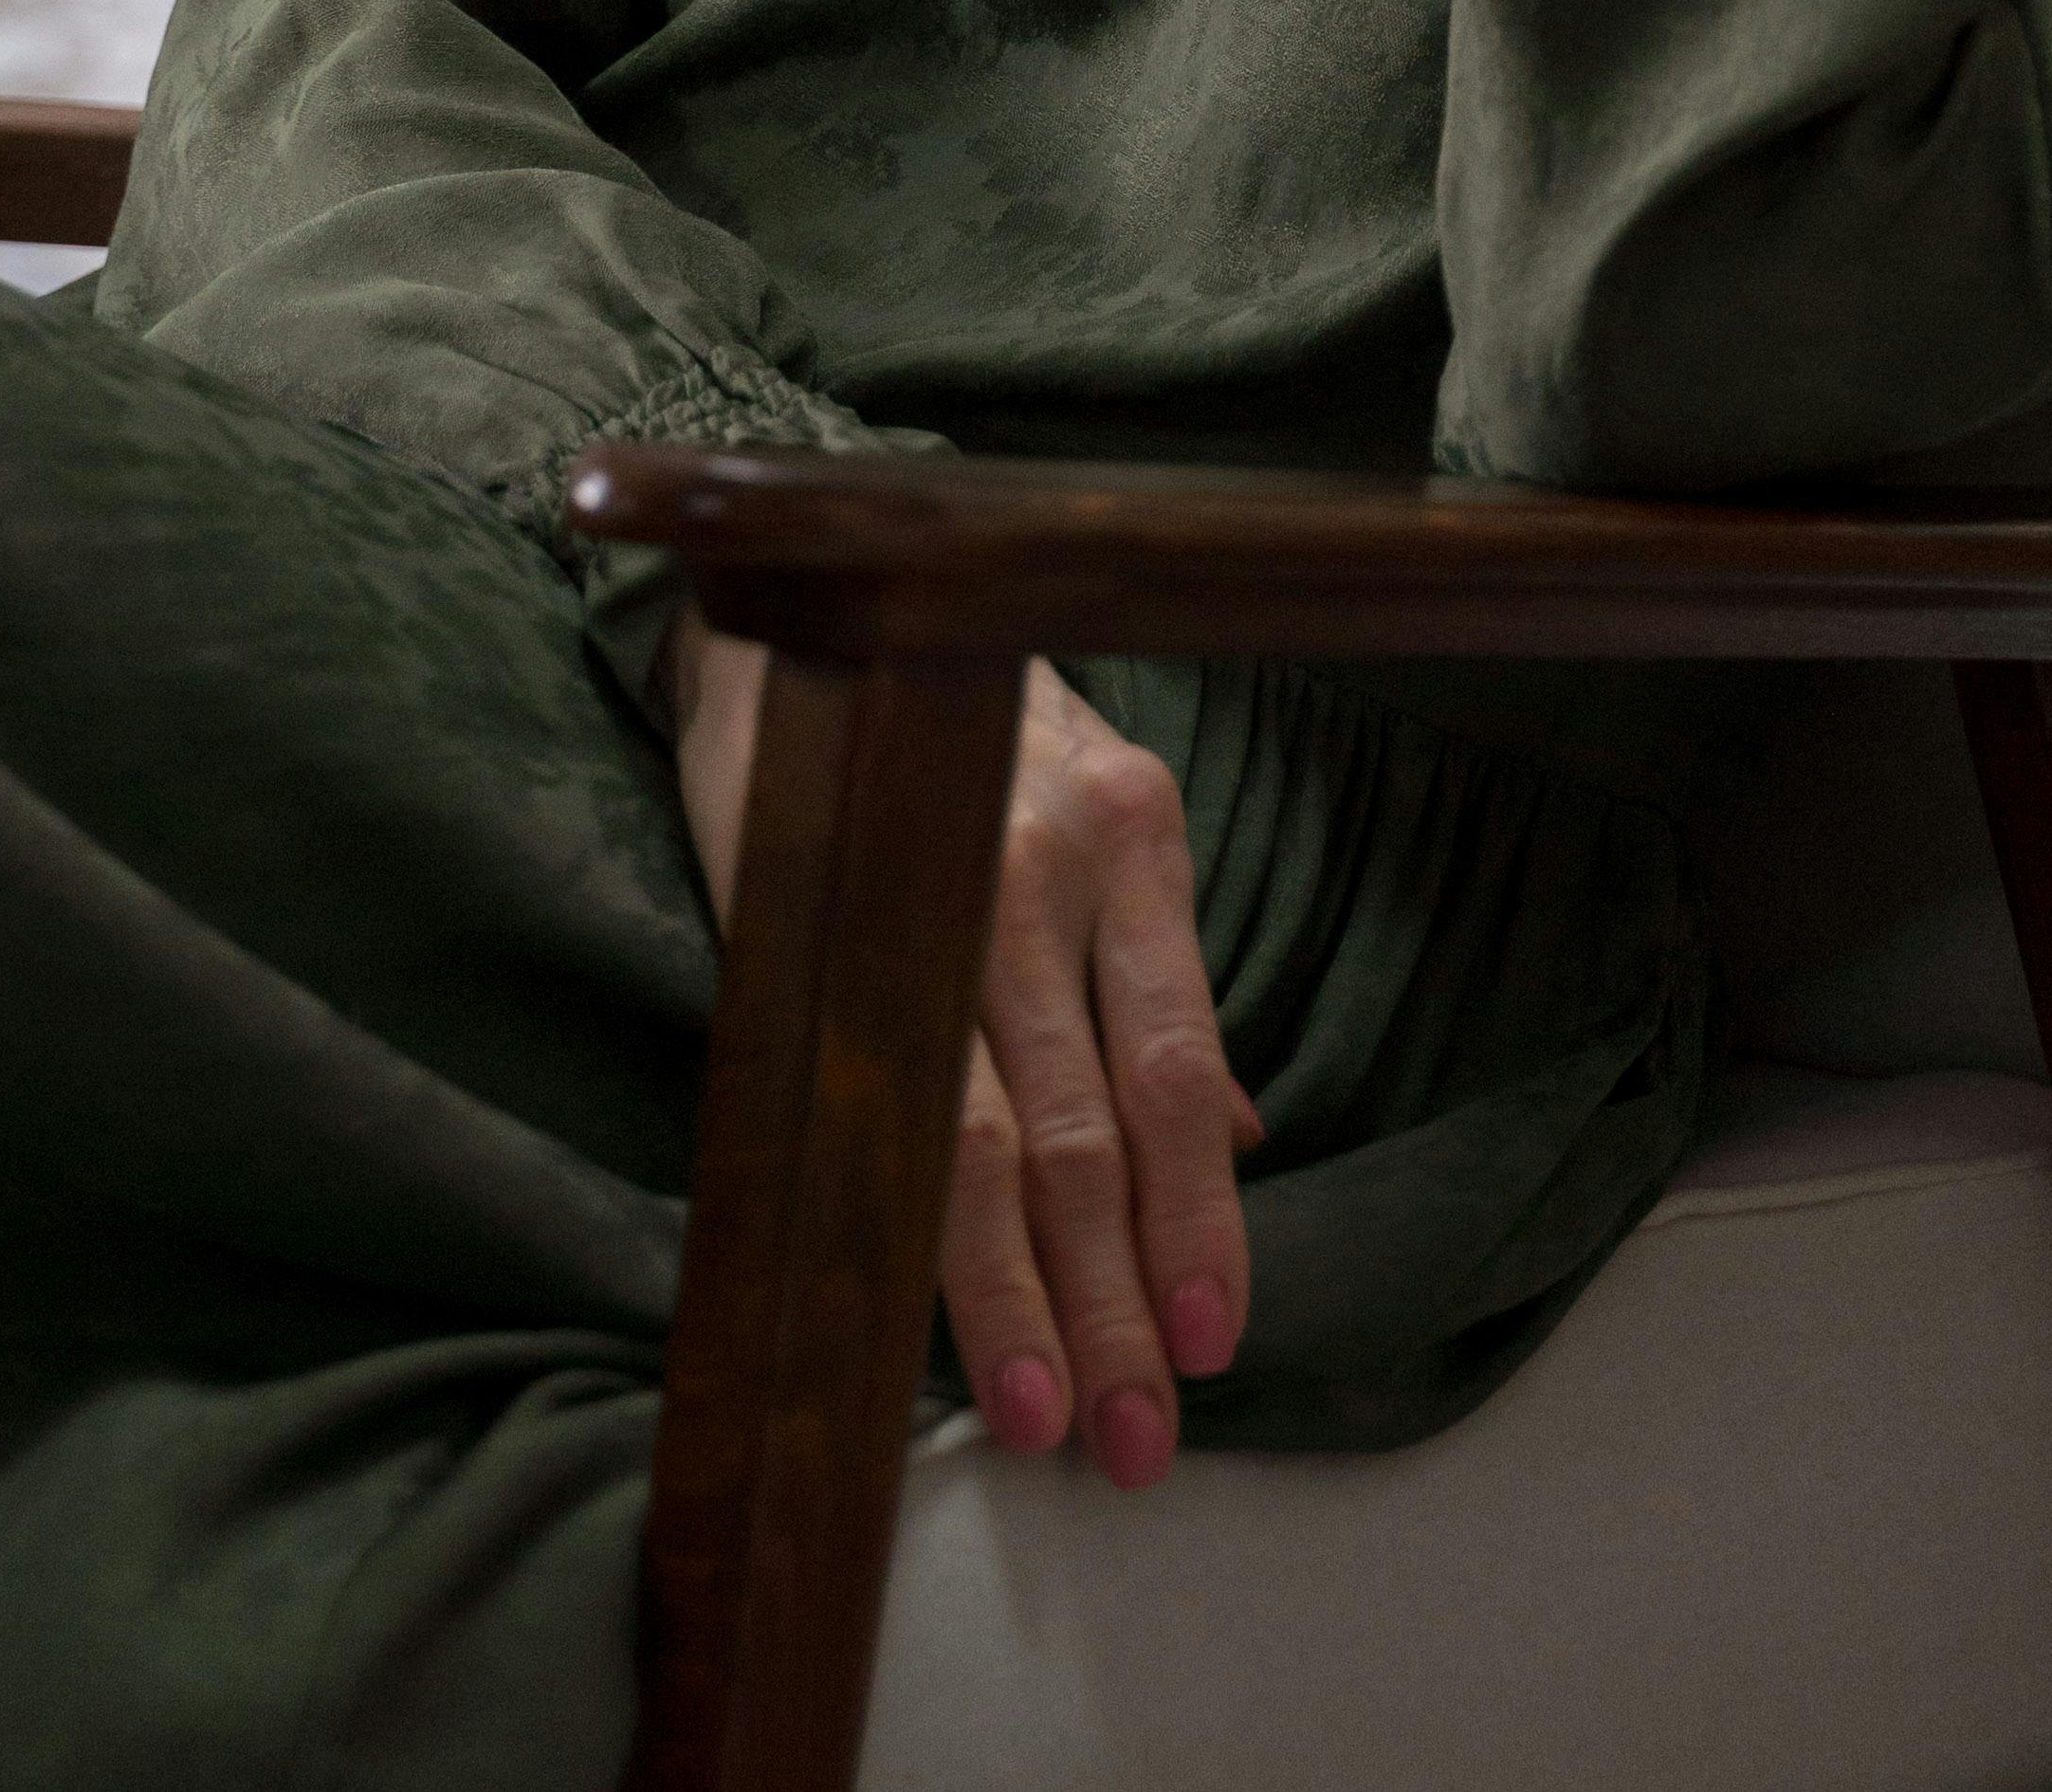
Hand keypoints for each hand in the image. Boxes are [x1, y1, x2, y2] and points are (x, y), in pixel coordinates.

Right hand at [670, 626, 1261, 1487]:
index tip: (1215, 1343)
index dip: (1198, 1213)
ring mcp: (924, 890)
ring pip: (979, 1138)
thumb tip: (1239, 1140)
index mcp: (1133, 841)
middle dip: (1118, 1300)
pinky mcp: (824, 911)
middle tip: (1142, 1439)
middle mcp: (1039, 865)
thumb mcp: (1104, 830)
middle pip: (1085, 1130)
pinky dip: (905, 1220)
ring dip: (1014, 1295)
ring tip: (1050, 1414)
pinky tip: (915, 1315)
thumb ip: (1155, 988)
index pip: (1178, 1067)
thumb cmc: (980, 745)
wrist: (811, 613)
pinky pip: (875, 1099)